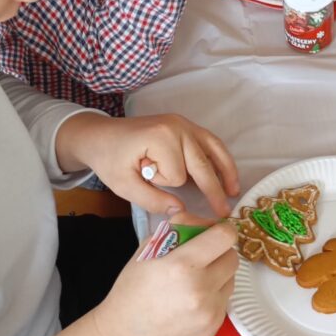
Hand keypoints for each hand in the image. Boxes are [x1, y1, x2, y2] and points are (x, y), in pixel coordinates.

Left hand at [54, 112, 239, 215]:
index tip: (147, 177)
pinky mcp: (186, 125)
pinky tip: (227, 174)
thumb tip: (180, 211)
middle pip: (202, 163)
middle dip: (214, 189)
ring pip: (214, 149)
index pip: (177, 175)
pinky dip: (220, 158)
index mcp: (160, 138)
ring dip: (226, 171)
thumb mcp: (123, 185)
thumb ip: (151, 200)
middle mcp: (178, 126)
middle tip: (224, 212)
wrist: (101, 135)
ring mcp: (184, 123)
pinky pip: (210, 142)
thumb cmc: (110, 159)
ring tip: (234, 192)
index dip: (165, 184)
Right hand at [93, 218, 238, 335]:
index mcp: (182, 265)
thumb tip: (206, 223)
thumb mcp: (147, 249)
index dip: (222, 230)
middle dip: (220, 251)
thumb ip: (179, 229)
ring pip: (232, 278)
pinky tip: (193, 299)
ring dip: (219, 273)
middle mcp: (201, 288)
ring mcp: (210, 311)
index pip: (224, 236)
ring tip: (195, 279)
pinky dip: (214, 294)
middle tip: (203, 255)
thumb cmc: (131, 290)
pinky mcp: (214, 326)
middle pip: (232, 257)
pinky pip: (225, 299)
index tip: (214, 232)